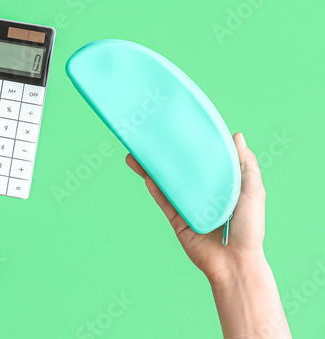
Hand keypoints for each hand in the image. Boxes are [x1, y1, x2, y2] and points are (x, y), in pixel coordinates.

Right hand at [125, 132, 264, 284]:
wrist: (235, 262)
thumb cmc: (249, 228)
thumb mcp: (253, 192)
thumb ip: (246, 165)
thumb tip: (237, 136)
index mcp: (222, 183)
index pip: (206, 159)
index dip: (195, 143)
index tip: (182, 126)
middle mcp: (203, 192)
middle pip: (181, 168)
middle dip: (166, 153)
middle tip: (151, 135)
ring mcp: (188, 205)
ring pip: (167, 182)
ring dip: (151, 168)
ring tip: (135, 154)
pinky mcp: (177, 218)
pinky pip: (164, 200)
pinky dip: (155, 188)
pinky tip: (146, 174)